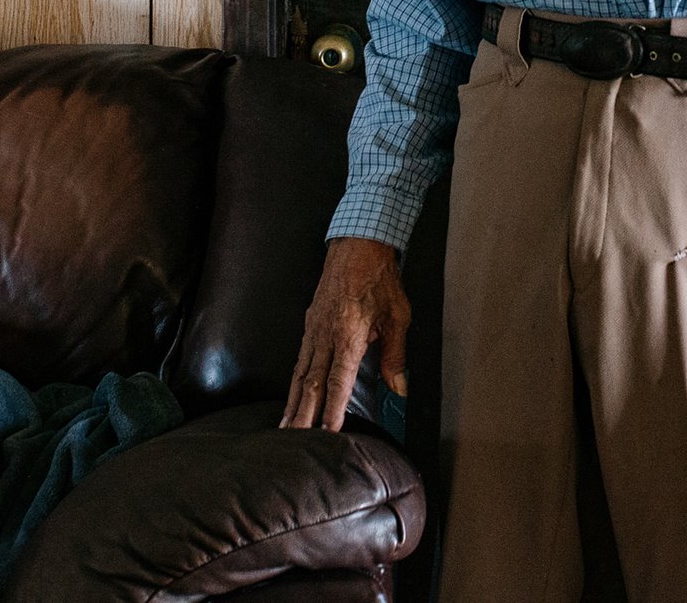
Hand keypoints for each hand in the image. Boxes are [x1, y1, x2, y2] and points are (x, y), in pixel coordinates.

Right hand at [282, 237, 410, 431]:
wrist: (358, 245)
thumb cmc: (380, 279)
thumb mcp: (398, 316)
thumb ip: (395, 355)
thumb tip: (399, 388)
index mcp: (348, 336)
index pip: (338, 382)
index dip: (333, 410)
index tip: (328, 433)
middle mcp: (326, 335)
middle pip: (312, 383)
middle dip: (304, 414)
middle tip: (295, 441)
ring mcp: (314, 329)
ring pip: (301, 373)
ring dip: (294, 402)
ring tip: (286, 427)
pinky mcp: (310, 323)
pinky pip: (300, 358)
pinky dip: (295, 381)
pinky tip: (293, 393)